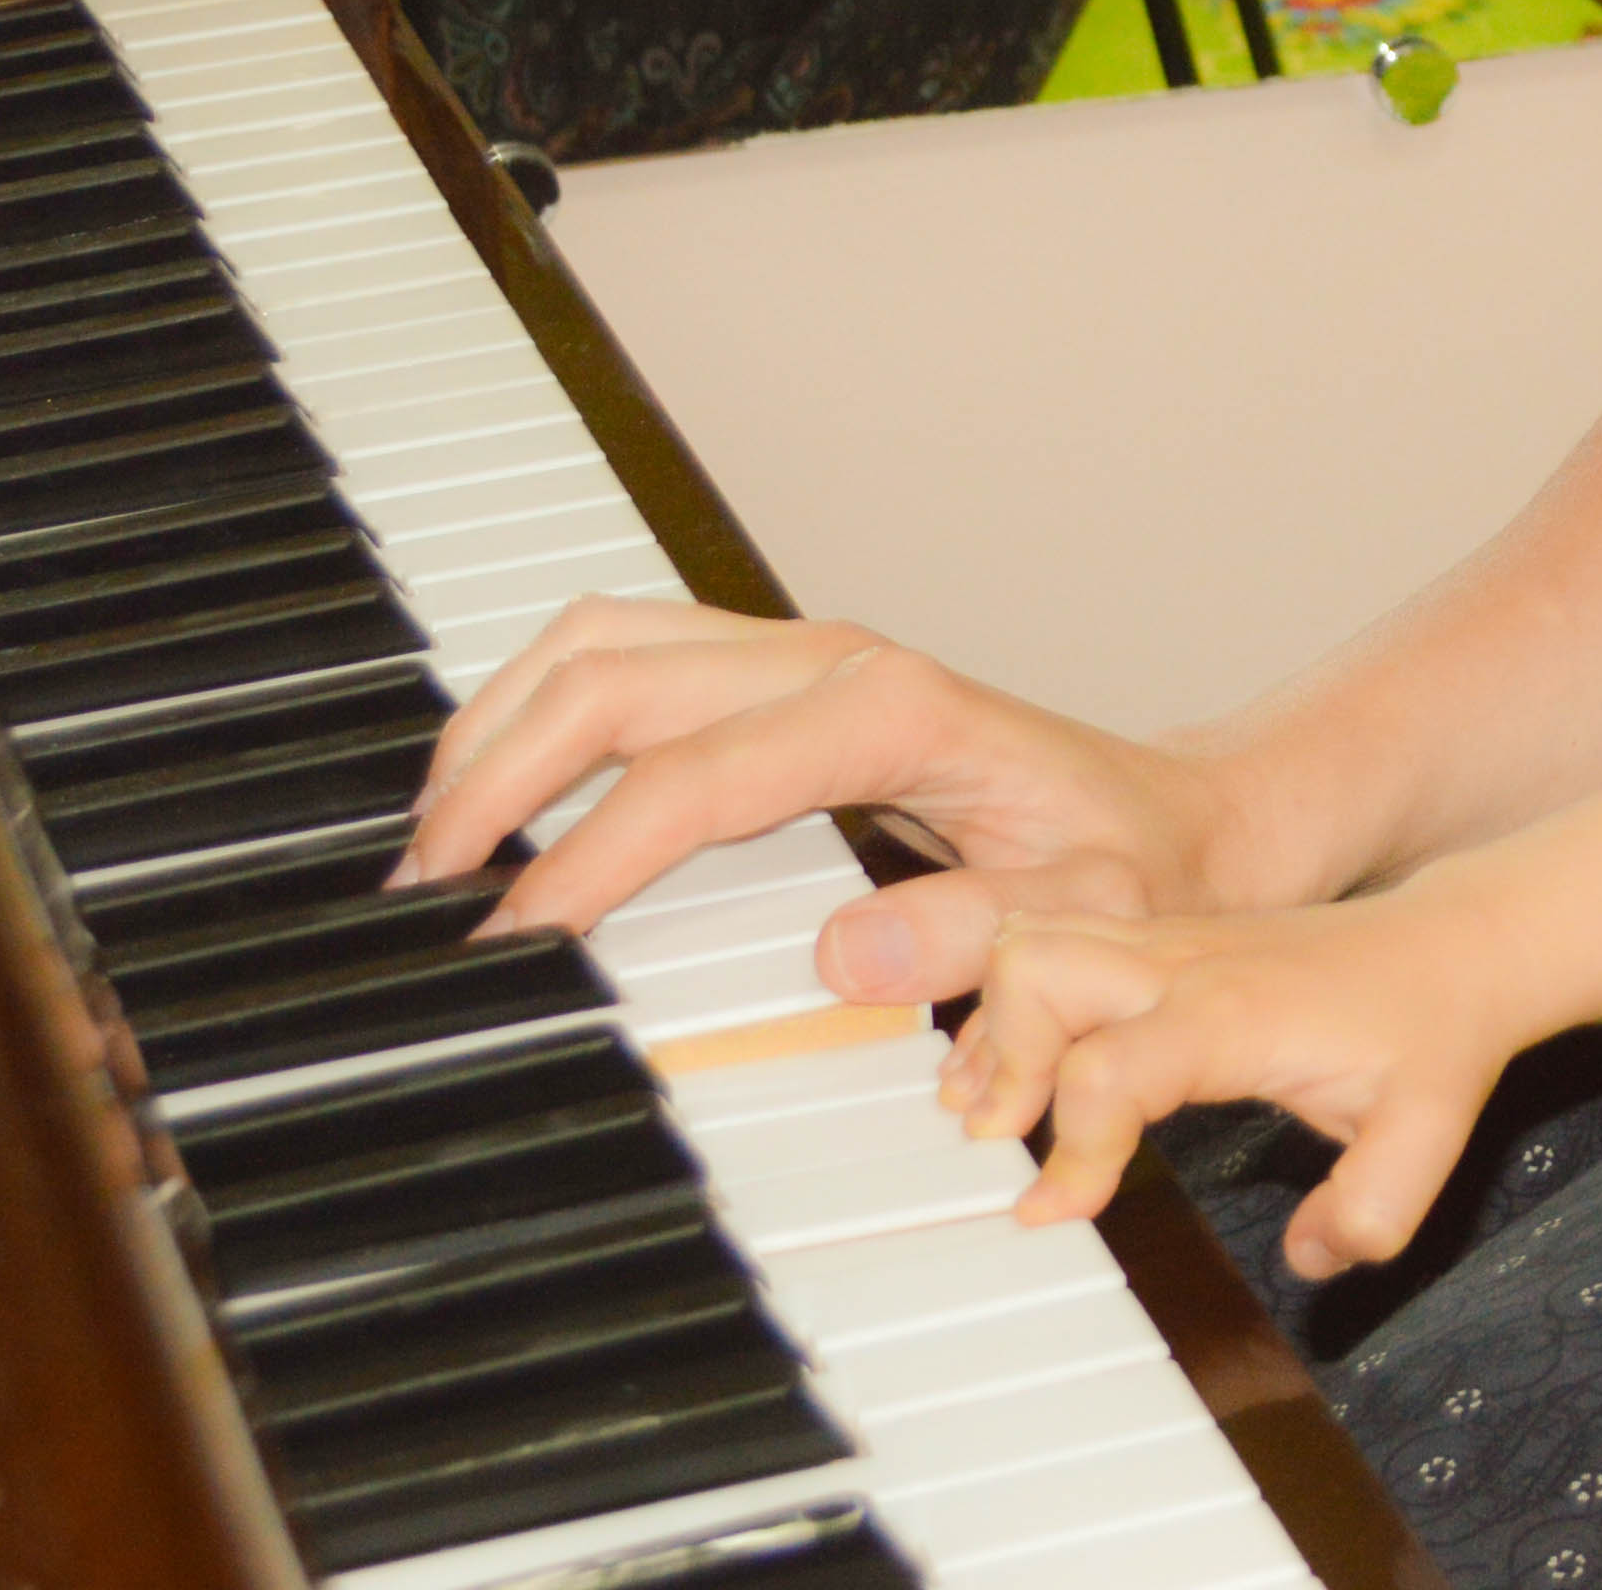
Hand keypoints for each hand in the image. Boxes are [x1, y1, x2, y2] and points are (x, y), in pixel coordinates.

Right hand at [408, 598, 1273, 1007]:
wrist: (1178, 820)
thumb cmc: (1131, 873)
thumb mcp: (1087, 923)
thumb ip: (976, 942)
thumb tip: (843, 960)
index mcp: (895, 713)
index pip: (697, 777)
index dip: (592, 855)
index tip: (513, 935)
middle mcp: (834, 662)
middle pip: (617, 677)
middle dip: (501, 775)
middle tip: (422, 890)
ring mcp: (801, 657)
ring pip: (605, 642)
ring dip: (502, 725)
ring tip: (434, 840)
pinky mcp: (780, 678)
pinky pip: (629, 661)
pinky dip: (540, 711)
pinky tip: (497, 789)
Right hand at [945, 878, 1545, 1274]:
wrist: (1455, 946)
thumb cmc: (1431, 1034)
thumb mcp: (1426, 1137)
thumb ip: (1371, 1212)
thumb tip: (1307, 1259)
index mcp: (1237, 1014)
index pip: (1113, 1068)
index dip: (1073, 1149)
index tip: (1060, 1213)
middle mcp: (1185, 965)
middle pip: (1039, 970)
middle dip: (1001, 1061)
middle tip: (1006, 1144)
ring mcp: (1165, 944)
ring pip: (1033, 942)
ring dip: (996, 1028)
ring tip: (997, 1114)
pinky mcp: (1156, 945)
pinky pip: (1051, 947)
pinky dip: (1013, 1007)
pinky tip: (1020, 1076)